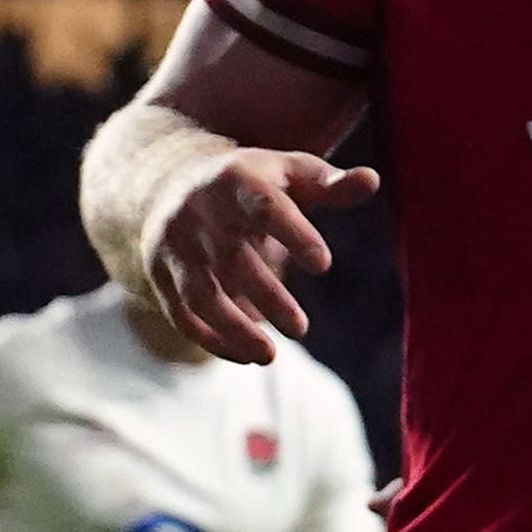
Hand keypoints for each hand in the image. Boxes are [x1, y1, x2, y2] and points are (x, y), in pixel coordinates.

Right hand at [149, 147, 377, 362]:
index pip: (265, 207)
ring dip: (233, 329)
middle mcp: (200, 211)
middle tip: (301, 330)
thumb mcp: (292, 175)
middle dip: (267, 297)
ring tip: (270, 357)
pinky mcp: (160, 271)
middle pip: (233, 260)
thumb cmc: (254, 185)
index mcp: (237, 179)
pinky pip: (182, 313)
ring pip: (200, 294)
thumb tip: (372, 181)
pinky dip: (211, 339)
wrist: (175, 183)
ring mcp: (175, 243)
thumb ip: (332, 185)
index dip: (294, 234)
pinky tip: (245, 357)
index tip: (324, 266)